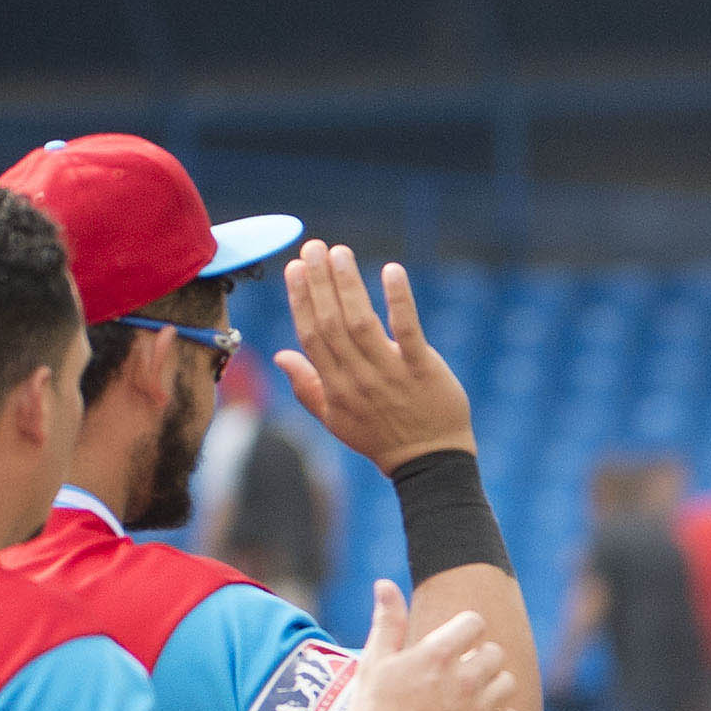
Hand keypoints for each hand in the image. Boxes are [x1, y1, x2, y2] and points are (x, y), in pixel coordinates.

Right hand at [274, 244, 473, 470]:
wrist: (429, 463)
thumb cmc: (380, 438)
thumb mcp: (335, 419)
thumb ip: (307, 385)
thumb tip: (281, 356)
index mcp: (334, 386)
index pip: (311, 335)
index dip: (301, 299)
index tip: (295, 268)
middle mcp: (357, 378)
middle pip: (331, 323)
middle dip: (320, 282)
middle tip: (314, 246)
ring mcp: (390, 374)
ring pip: (361, 322)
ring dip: (348, 284)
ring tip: (340, 252)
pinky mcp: (423, 370)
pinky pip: (408, 331)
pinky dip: (399, 300)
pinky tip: (391, 271)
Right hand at [341, 577, 525, 710]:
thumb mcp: (374, 663)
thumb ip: (386, 622)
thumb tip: (385, 583)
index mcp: (436, 655)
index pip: (474, 622)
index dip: (465, 630)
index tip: (454, 642)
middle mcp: (464, 679)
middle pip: (494, 652)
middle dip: (480, 657)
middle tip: (459, 672)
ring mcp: (479, 709)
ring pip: (507, 682)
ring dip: (493, 685)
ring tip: (471, 696)